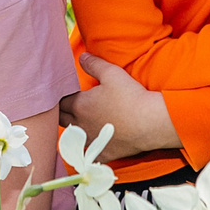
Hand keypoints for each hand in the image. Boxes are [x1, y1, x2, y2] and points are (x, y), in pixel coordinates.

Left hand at [61, 54, 177, 154]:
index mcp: (79, 105)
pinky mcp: (103, 153)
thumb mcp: (112, 73)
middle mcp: (80, 125)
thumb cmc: (130, 97)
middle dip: (60, 112)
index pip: (60, 101)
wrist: (149, 123)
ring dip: (73, 130)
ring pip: (73, 137)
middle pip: (60, 119)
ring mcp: (90, 141)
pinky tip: (93, 143)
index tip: (64, 92)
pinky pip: (89, 152)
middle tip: (67, 106)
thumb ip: (94, 64)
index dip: (61, 96)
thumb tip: (82, 57)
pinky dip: (89, 147)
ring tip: (78, 124)